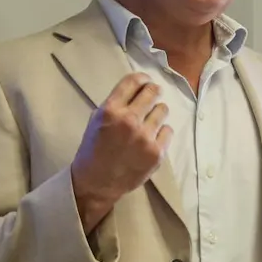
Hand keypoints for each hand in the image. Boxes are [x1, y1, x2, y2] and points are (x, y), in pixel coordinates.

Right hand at [71, 73, 171, 232]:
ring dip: (157, 112)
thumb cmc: (93, 150)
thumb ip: (115, 104)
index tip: (145, 81)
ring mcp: (145, 137)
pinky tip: (152, 138)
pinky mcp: (156, 152)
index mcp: (110, 110)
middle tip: (153, 95)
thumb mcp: (96, 120)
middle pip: (152, 92)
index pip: (133, 81)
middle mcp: (129, 120)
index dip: (142, 78)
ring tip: (150, 121)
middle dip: (153, 91)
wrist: (96, 183)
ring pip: (163, 110)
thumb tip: (137, 90)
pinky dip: (161, 132)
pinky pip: (168, 130)